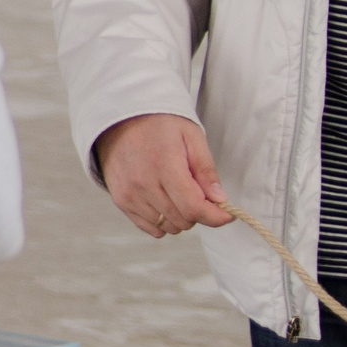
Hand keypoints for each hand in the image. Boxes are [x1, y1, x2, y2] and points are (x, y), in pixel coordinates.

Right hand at [94, 113, 232, 237]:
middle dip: (198, 211)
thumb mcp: (191, 136)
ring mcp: (129, 194)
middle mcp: (143, 184)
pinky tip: (164, 202)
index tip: (226, 214)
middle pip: (183, 220)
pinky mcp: (121, 200)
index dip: (215, 216)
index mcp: (164, 165)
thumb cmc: (159, 125)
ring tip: (177, 194)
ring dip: (180, 217)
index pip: (193, 207)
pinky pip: (150, 228)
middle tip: (197, 192)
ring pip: (168, 227)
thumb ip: (206, 170)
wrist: (120, 119)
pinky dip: (163, 221)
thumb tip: (219, 200)